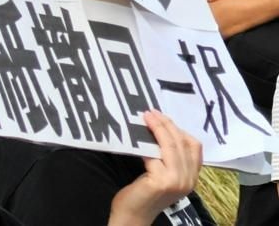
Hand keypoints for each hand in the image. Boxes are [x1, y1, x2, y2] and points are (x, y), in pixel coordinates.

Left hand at [108, 110, 201, 225]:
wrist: (133, 216)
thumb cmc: (144, 193)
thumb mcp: (162, 173)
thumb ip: (167, 157)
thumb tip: (160, 129)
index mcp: (192, 177)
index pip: (194, 147)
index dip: (179, 129)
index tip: (163, 117)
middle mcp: (189, 180)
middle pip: (182, 143)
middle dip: (166, 124)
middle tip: (151, 112)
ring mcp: (177, 181)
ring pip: (171, 146)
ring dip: (158, 128)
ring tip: (146, 117)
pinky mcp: (162, 182)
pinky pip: (155, 155)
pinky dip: (146, 143)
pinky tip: (137, 136)